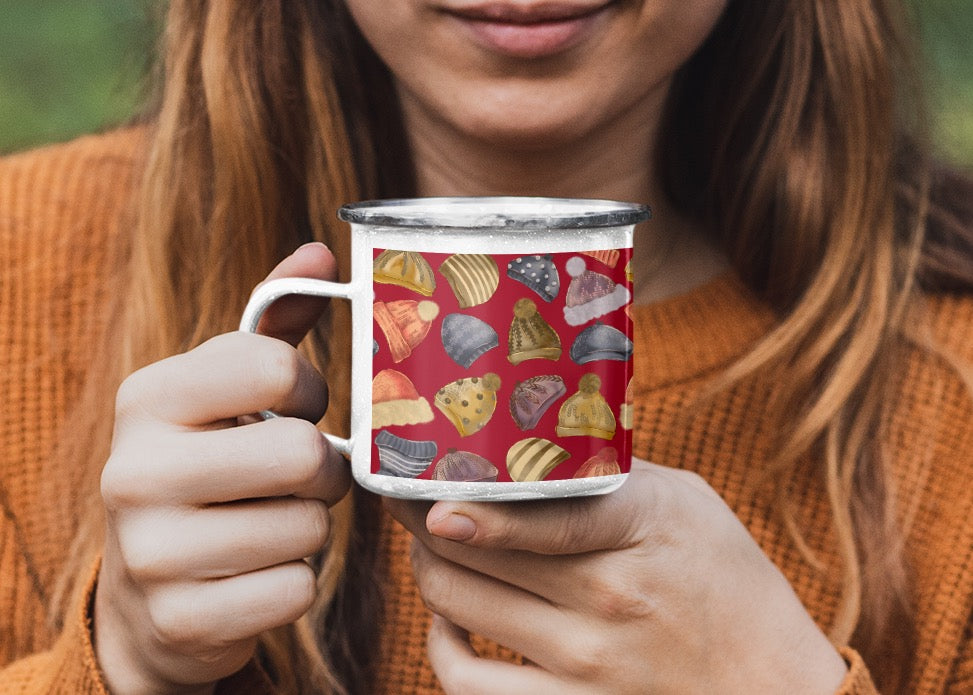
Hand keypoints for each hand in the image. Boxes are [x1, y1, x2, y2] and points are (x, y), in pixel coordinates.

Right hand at [95, 243, 350, 693]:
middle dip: (322, 469)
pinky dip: (295, 583)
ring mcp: (150, 553)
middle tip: (300, 476)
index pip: (275, 367)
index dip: (311, 391)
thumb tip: (322, 251)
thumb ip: (275, 324)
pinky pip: (296, 590)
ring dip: (309, 528)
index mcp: (148, 397)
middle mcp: (134, 470)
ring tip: (272, 523)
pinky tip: (257, 573)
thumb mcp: (224, 393)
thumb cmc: (209, 467)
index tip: (296, 409)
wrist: (150, 589)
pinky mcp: (181, 620)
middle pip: (303, 454)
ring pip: (309, 527)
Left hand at [387, 459, 847, 694]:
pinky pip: (470, 684)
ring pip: (459, 606)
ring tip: (430, 546)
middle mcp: (607, 598)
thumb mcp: (687, 502)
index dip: (471, 504)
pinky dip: (442, 647)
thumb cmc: (729, 583)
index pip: (542, 514)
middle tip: (410, 497)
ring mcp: (584, 663)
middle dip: (423, 519)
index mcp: (640, 531)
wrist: (774, 686)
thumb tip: (533, 447)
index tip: (423, 489)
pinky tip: (448, 618)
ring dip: (428, 570)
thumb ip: (611, 474)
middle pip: (476, 552)